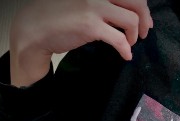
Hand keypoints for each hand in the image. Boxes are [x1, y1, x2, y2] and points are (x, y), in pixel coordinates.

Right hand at [9, 0, 152, 85]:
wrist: (35, 28)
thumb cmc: (58, 15)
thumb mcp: (82, 0)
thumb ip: (101, 3)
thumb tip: (125, 10)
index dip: (141, 5)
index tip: (143, 18)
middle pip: (136, 1)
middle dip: (144, 18)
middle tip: (144, 32)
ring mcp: (94, 5)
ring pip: (132, 19)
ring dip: (135, 35)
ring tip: (130, 43)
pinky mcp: (91, 25)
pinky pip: (119, 39)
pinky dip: (126, 50)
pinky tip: (126, 56)